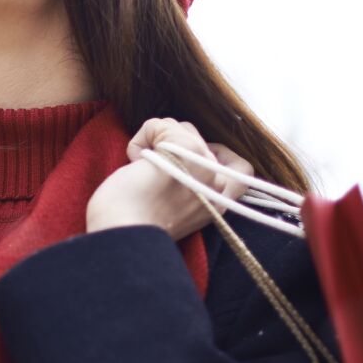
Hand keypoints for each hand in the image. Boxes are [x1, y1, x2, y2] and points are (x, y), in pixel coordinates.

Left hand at [85, 118, 253, 239]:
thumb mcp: (176, 211)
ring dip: (158, 141)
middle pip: (203, 142)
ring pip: (183, 128)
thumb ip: (189, 186)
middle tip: (156, 169)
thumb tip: (176, 152)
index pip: (242, 172)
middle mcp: (217, 186)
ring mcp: (204, 166)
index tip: (191, 165)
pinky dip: (143, 136)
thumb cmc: (134, 227)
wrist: (120, 237)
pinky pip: (162, 124)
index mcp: (217, 205)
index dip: (220, 157)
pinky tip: (134, 160)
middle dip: (176, 147)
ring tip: (142, 169)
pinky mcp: (186, 150)